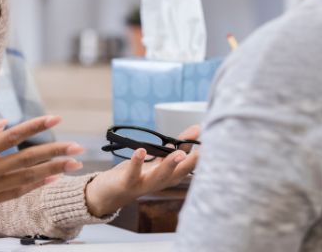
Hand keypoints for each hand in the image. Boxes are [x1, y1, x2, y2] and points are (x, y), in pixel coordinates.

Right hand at [0, 116, 84, 227]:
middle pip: (27, 159)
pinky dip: (35, 185)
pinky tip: (50, 179)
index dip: (35, 126)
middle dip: (55, 152)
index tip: (54, 118)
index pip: (12, 137)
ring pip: (28, 177)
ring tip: (73, 164)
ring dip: (52, 170)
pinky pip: (17, 192)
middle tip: (77, 147)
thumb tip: (2, 125)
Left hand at [83, 124, 199, 217]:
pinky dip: (137, 162)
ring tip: (178, 154)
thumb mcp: (159, 160)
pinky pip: (133, 173)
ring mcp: (145, 184)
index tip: (212, 143)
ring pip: (159, 176)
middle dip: (191, 163)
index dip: (201, 156)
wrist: (110, 193)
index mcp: (170, 176)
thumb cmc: (138, 174)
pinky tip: (141, 151)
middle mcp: (161, 182)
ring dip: (169, 165)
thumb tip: (197, 129)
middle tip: (203, 151)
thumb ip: (177, 146)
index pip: (189, 166)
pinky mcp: (128, 182)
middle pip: (178, 174)